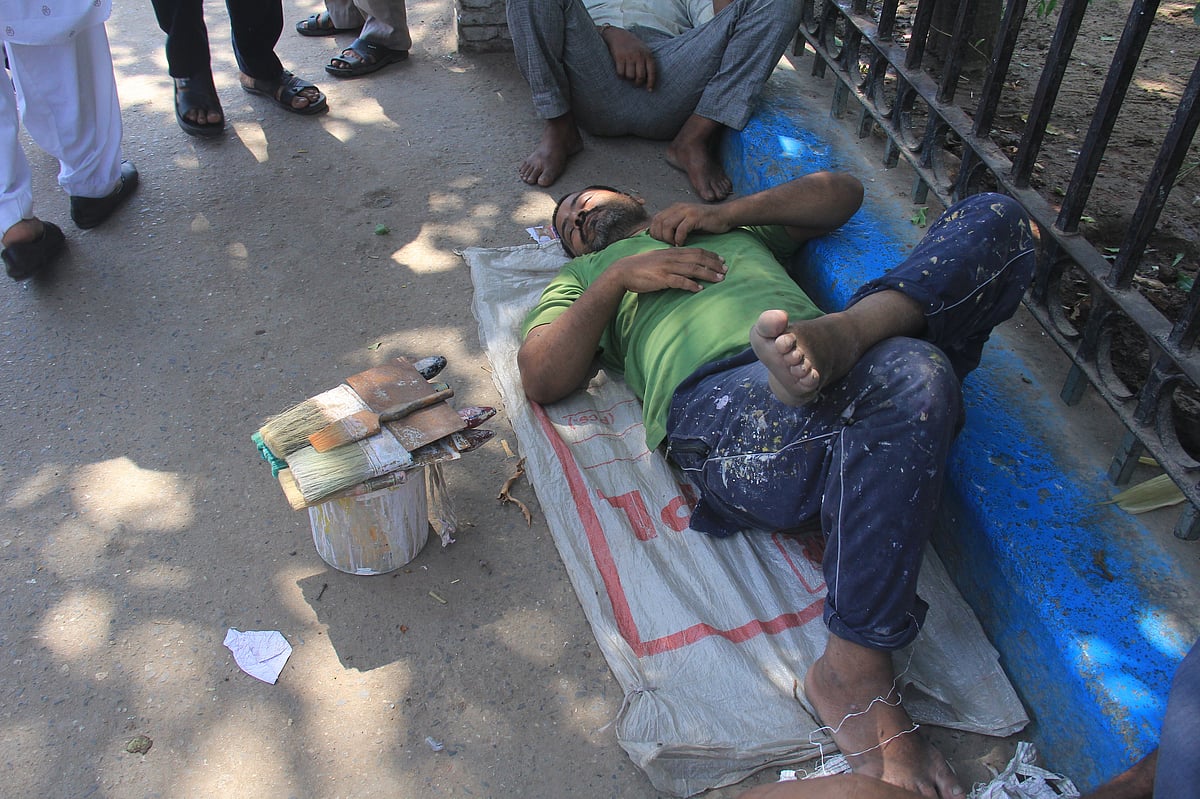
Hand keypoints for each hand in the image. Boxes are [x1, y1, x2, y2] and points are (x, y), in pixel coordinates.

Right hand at [602, 26, 656, 89]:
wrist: (618, 35)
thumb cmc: (632, 45)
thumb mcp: (643, 50)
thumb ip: (646, 62)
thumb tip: (647, 80)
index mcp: (647, 55)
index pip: (652, 72)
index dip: (651, 83)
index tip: (649, 90)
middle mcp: (639, 56)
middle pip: (640, 77)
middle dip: (637, 83)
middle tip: (635, 83)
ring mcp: (629, 57)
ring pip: (630, 76)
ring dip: (628, 78)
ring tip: (627, 74)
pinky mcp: (619, 58)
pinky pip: (621, 73)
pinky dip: (620, 75)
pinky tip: (621, 72)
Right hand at [610, 247, 726, 292]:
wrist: (623, 271)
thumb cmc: (640, 267)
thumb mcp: (658, 259)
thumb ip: (671, 260)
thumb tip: (683, 265)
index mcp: (672, 252)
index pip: (696, 251)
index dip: (711, 255)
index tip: (721, 260)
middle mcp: (672, 257)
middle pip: (698, 258)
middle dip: (714, 264)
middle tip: (726, 270)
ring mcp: (668, 268)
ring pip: (693, 269)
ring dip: (708, 274)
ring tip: (720, 279)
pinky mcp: (662, 278)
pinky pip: (680, 281)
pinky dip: (691, 285)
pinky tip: (700, 289)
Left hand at [649, 202, 733, 245]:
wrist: (724, 216)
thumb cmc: (706, 223)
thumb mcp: (686, 222)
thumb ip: (674, 226)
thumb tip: (661, 237)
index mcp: (674, 208)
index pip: (655, 219)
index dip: (654, 232)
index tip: (660, 242)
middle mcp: (678, 207)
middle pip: (658, 222)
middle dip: (659, 236)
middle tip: (666, 245)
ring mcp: (687, 211)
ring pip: (667, 225)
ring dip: (668, 238)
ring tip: (674, 244)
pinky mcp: (695, 217)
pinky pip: (681, 229)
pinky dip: (679, 239)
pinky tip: (682, 244)